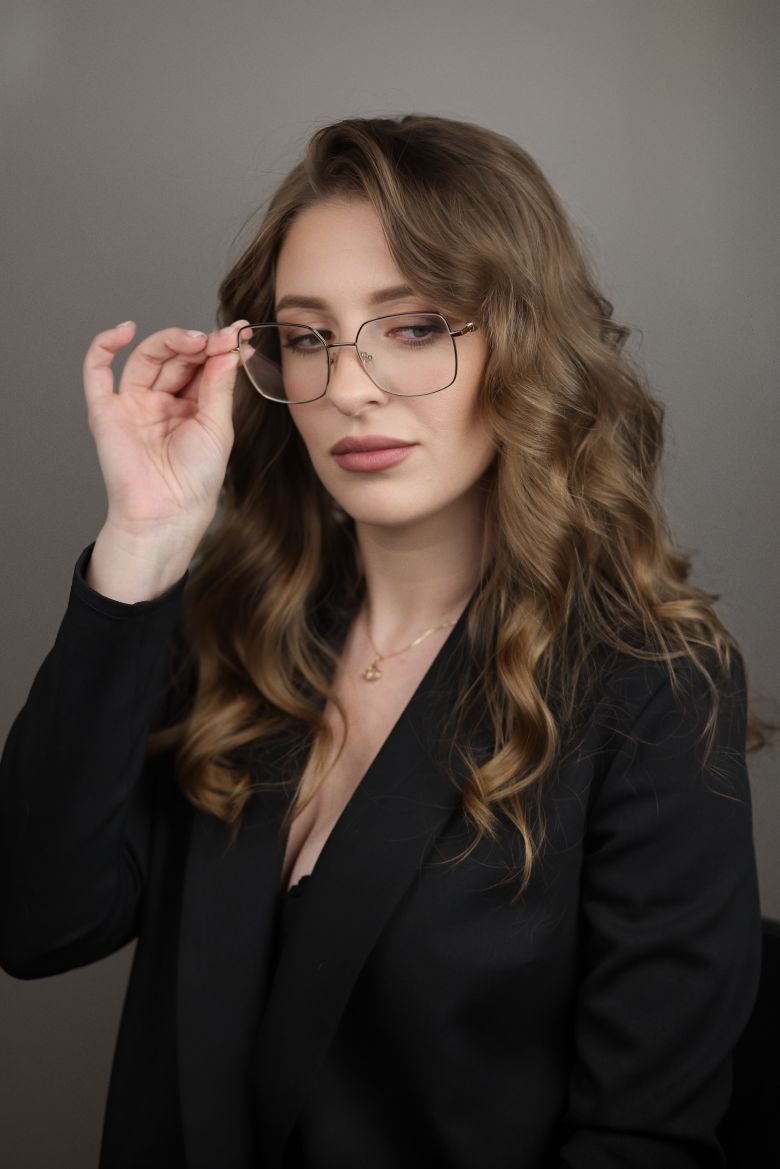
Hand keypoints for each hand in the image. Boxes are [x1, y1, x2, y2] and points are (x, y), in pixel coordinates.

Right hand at [83, 319, 248, 537]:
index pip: (201, 366)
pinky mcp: (105, 410)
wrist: (168, 511)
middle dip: (196, 344)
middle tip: (215, 339)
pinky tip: (124, 330)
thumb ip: (219, 384)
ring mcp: (133, 404)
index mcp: (191, 407)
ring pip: (145, 357)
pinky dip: (105, 346)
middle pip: (175, 357)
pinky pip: (97, 371)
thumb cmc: (196, 479)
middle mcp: (161, 402)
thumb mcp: (217, 425)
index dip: (216, 348)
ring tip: (193, 340)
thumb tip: (230, 346)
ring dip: (167, 341)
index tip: (237, 334)